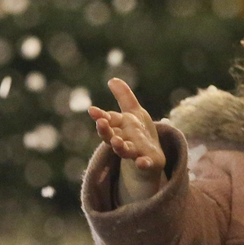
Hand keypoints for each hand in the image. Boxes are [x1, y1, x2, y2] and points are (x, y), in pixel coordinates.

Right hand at [87, 78, 164, 202]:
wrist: (151, 158)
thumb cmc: (139, 135)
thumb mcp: (134, 113)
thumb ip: (124, 97)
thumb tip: (112, 79)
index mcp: (120, 128)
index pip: (108, 120)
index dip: (100, 115)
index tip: (92, 110)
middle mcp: (124, 141)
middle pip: (111, 136)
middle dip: (105, 131)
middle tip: (100, 123)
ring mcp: (135, 153)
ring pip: (124, 150)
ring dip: (119, 147)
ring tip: (117, 142)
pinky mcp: (147, 163)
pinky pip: (144, 165)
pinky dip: (143, 164)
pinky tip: (143, 162)